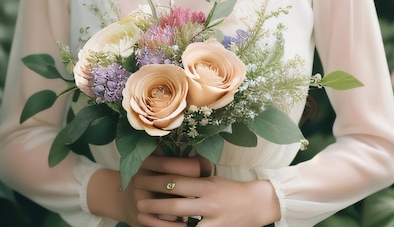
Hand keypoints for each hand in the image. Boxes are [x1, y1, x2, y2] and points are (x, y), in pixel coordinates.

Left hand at [133, 157, 279, 226]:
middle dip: (154, 200)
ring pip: (180, 221)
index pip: (178, 179)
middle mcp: (208, 202)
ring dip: (159, 219)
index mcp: (207, 184)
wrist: (256, 205)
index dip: (159, 176)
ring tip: (143, 214)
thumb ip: (193, 179)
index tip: (145, 171)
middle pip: (175, 202)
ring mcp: (211, 220)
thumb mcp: (212, 179)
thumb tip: (169, 174)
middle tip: (138, 198)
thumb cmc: (231, 190)